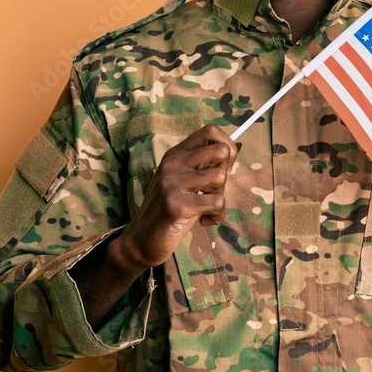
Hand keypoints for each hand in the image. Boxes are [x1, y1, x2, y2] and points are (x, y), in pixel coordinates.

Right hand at [111, 124, 237, 271]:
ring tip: (204, 207)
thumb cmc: (171, 210)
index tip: (224, 166)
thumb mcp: (184, 181)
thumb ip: (202, 166)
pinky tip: (203, 221)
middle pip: (221, 151)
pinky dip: (217, 216)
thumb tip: (231, 151)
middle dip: (224, 174)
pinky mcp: (176, 205)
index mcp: (175, 154)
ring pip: (220, 178)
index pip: (210, 131)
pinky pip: (217, 203)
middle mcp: (173, 163)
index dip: (227, 145)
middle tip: (210, 191)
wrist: (141, 240)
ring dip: (219, 198)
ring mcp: (172, 183)